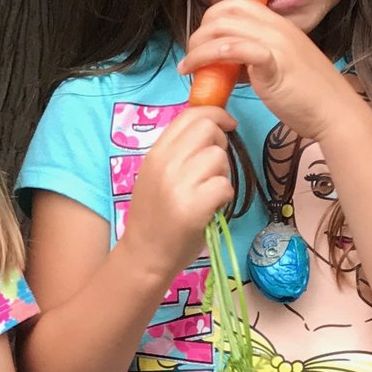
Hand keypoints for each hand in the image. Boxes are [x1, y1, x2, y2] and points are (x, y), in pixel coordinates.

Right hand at [122, 102, 234, 274]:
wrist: (144, 256)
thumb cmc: (154, 218)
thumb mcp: (156, 175)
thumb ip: (177, 151)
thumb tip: (211, 130)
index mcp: (156, 153)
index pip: (191, 115)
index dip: (216, 114)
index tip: (227, 126)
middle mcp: (165, 164)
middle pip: (208, 129)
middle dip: (220, 143)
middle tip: (213, 167)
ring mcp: (179, 184)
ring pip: (219, 157)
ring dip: (222, 174)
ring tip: (207, 192)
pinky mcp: (194, 206)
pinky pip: (225, 186)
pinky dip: (224, 197)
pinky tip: (211, 208)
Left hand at [179, 0, 359, 144]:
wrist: (336, 113)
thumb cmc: (309, 97)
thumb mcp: (279, 67)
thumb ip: (256, 59)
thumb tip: (228, 63)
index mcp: (279, 24)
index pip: (236, 4)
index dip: (211, 19)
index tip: (202, 43)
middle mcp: (277, 27)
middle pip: (224, 12)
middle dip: (200, 32)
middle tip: (192, 56)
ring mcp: (276, 42)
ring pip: (223, 29)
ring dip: (197, 47)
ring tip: (188, 68)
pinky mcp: (273, 62)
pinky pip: (234, 49)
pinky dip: (209, 57)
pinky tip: (198, 72)